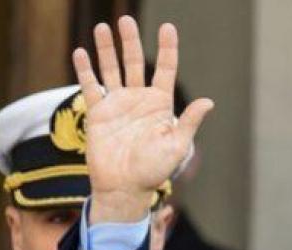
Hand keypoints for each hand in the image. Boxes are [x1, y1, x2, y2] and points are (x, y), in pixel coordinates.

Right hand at [72, 16, 213, 223]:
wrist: (125, 187)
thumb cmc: (154, 171)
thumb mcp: (177, 146)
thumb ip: (189, 122)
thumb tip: (209, 102)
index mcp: (160, 105)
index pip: (166, 70)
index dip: (168, 49)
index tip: (168, 27)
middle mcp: (139, 100)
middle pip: (135, 63)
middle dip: (131, 41)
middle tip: (125, 20)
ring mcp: (118, 105)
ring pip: (112, 69)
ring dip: (107, 49)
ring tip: (103, 28)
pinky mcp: (98, 114)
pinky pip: (90, 87)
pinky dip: (85, 70)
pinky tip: (81, 53)